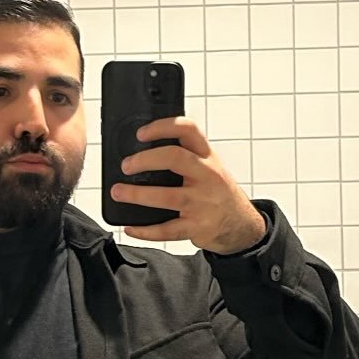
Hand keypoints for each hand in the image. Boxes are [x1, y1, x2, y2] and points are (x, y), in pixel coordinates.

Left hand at [110, 116, 265, 254]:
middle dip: (145, 160)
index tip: (141, 134)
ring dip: (137, 195)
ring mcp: (202, 202)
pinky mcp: (197, 227)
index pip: (188, 130)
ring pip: (166, 197)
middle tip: (126, 166)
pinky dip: (144, 231)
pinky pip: (166, 230)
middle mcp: (207, 176)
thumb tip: (142, 155)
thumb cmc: (218, 193)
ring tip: (118, 192)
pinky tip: (130, 227)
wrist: (240, 225)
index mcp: (208, 156)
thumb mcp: (209, 168)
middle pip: (175, 158)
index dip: (163, 127)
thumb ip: (185, 158)